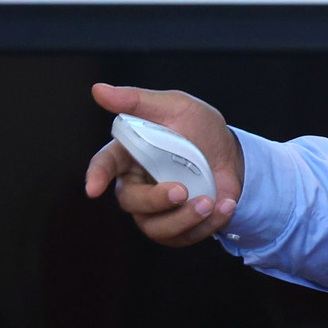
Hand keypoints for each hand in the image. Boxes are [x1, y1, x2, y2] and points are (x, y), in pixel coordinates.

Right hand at [85, 83, 245, 246]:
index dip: (96, 175)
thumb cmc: (200, 129)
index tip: (93, 189)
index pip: (105, 164)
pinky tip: (224, 206)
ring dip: (182, 219)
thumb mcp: (175, 107)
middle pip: (130, 201)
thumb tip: (99, 90)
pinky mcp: (177, 227)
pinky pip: (183, 237)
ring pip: (154, 227)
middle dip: (155, 200)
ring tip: (209, 202)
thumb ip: (137, 101)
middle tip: (182, 191)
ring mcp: (156, 210)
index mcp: (131, 153)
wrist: (234, 156)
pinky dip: (206, 225)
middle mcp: (138, 184)